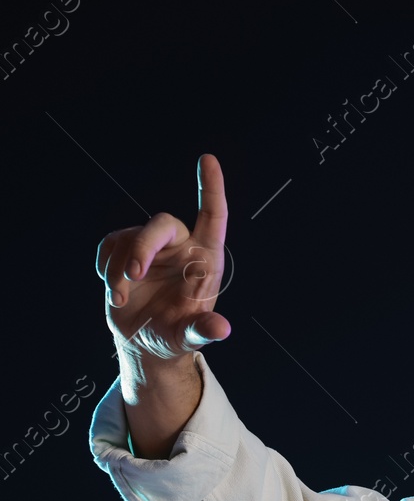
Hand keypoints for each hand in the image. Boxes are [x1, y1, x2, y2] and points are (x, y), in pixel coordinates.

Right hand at [99, 154, 230, 368]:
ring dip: (119, 272)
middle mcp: (181, 246)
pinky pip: (109, 246)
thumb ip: (203, 330)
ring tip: (121, 300)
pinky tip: (116, 290)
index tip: (207, 159)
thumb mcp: (188, 336)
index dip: (211, 188)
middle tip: (132, 277)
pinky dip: (106, 269)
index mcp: (206, 259)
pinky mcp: (125, 249)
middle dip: (143, 247)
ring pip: (128, 239)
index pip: (212, 216)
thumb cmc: (175, 334)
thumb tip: (221, 329)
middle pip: (161, 224)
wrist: (145, 341)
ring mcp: (152, 246)